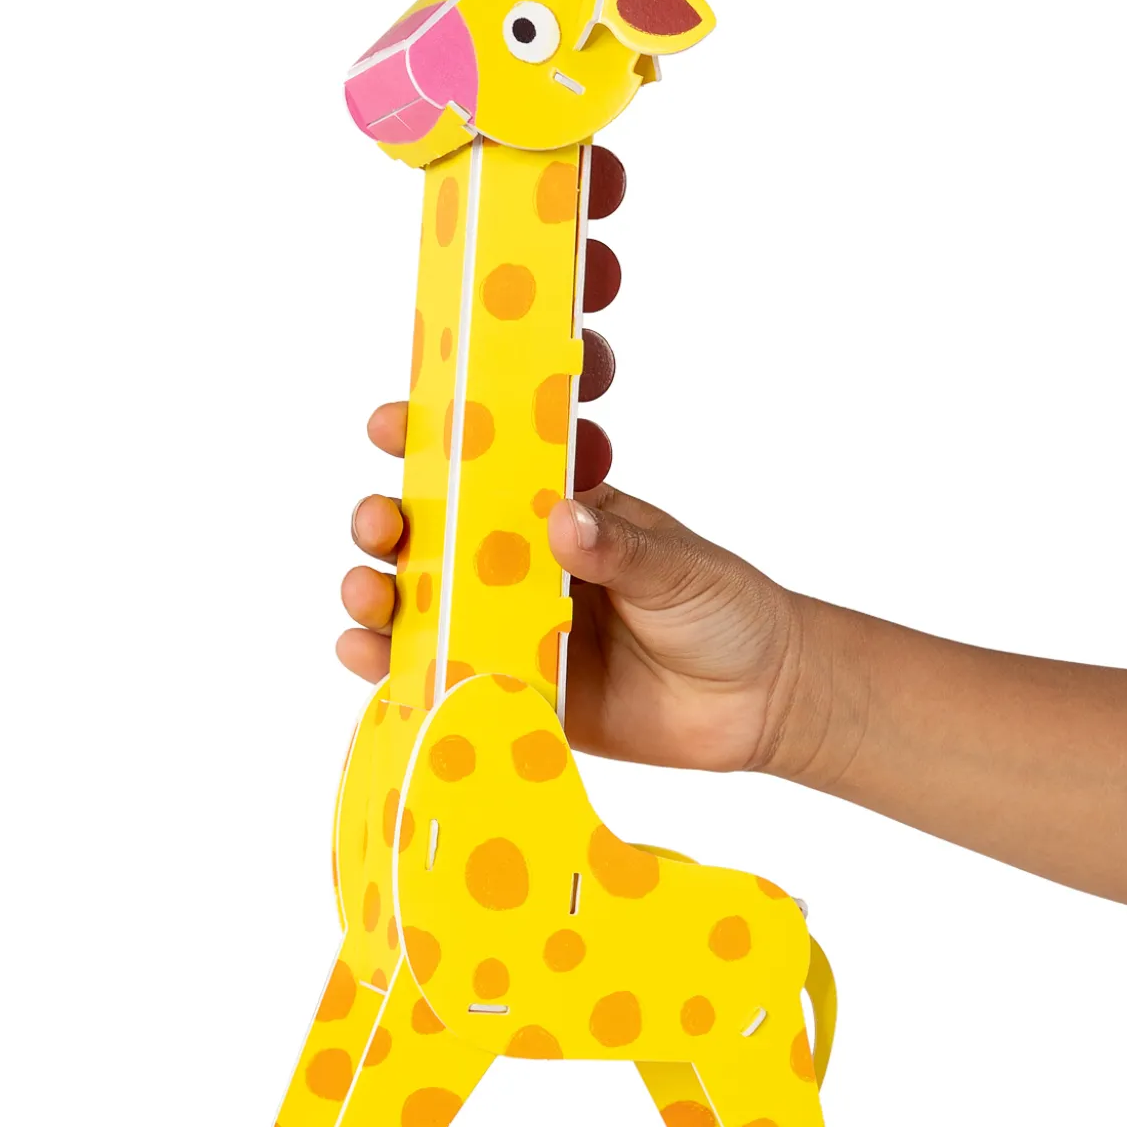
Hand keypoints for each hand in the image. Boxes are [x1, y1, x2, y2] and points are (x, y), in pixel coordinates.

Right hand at [336, 402, 852, 776]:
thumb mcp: (678, 566)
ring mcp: (507, 629)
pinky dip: (394, 668)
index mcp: (556, 512)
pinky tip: (369, 658)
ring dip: (377, 595)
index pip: (481, 466)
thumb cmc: (721, 609)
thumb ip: (621, 548)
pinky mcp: (510, 690)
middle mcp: (517, 567)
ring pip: (419, 606)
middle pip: (427, 535)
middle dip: (386, 521)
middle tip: (379, 524)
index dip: (430, 440)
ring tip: (370, 596)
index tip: (395, 424)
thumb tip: (565, 520)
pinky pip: (439, 677)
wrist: (756, 702)